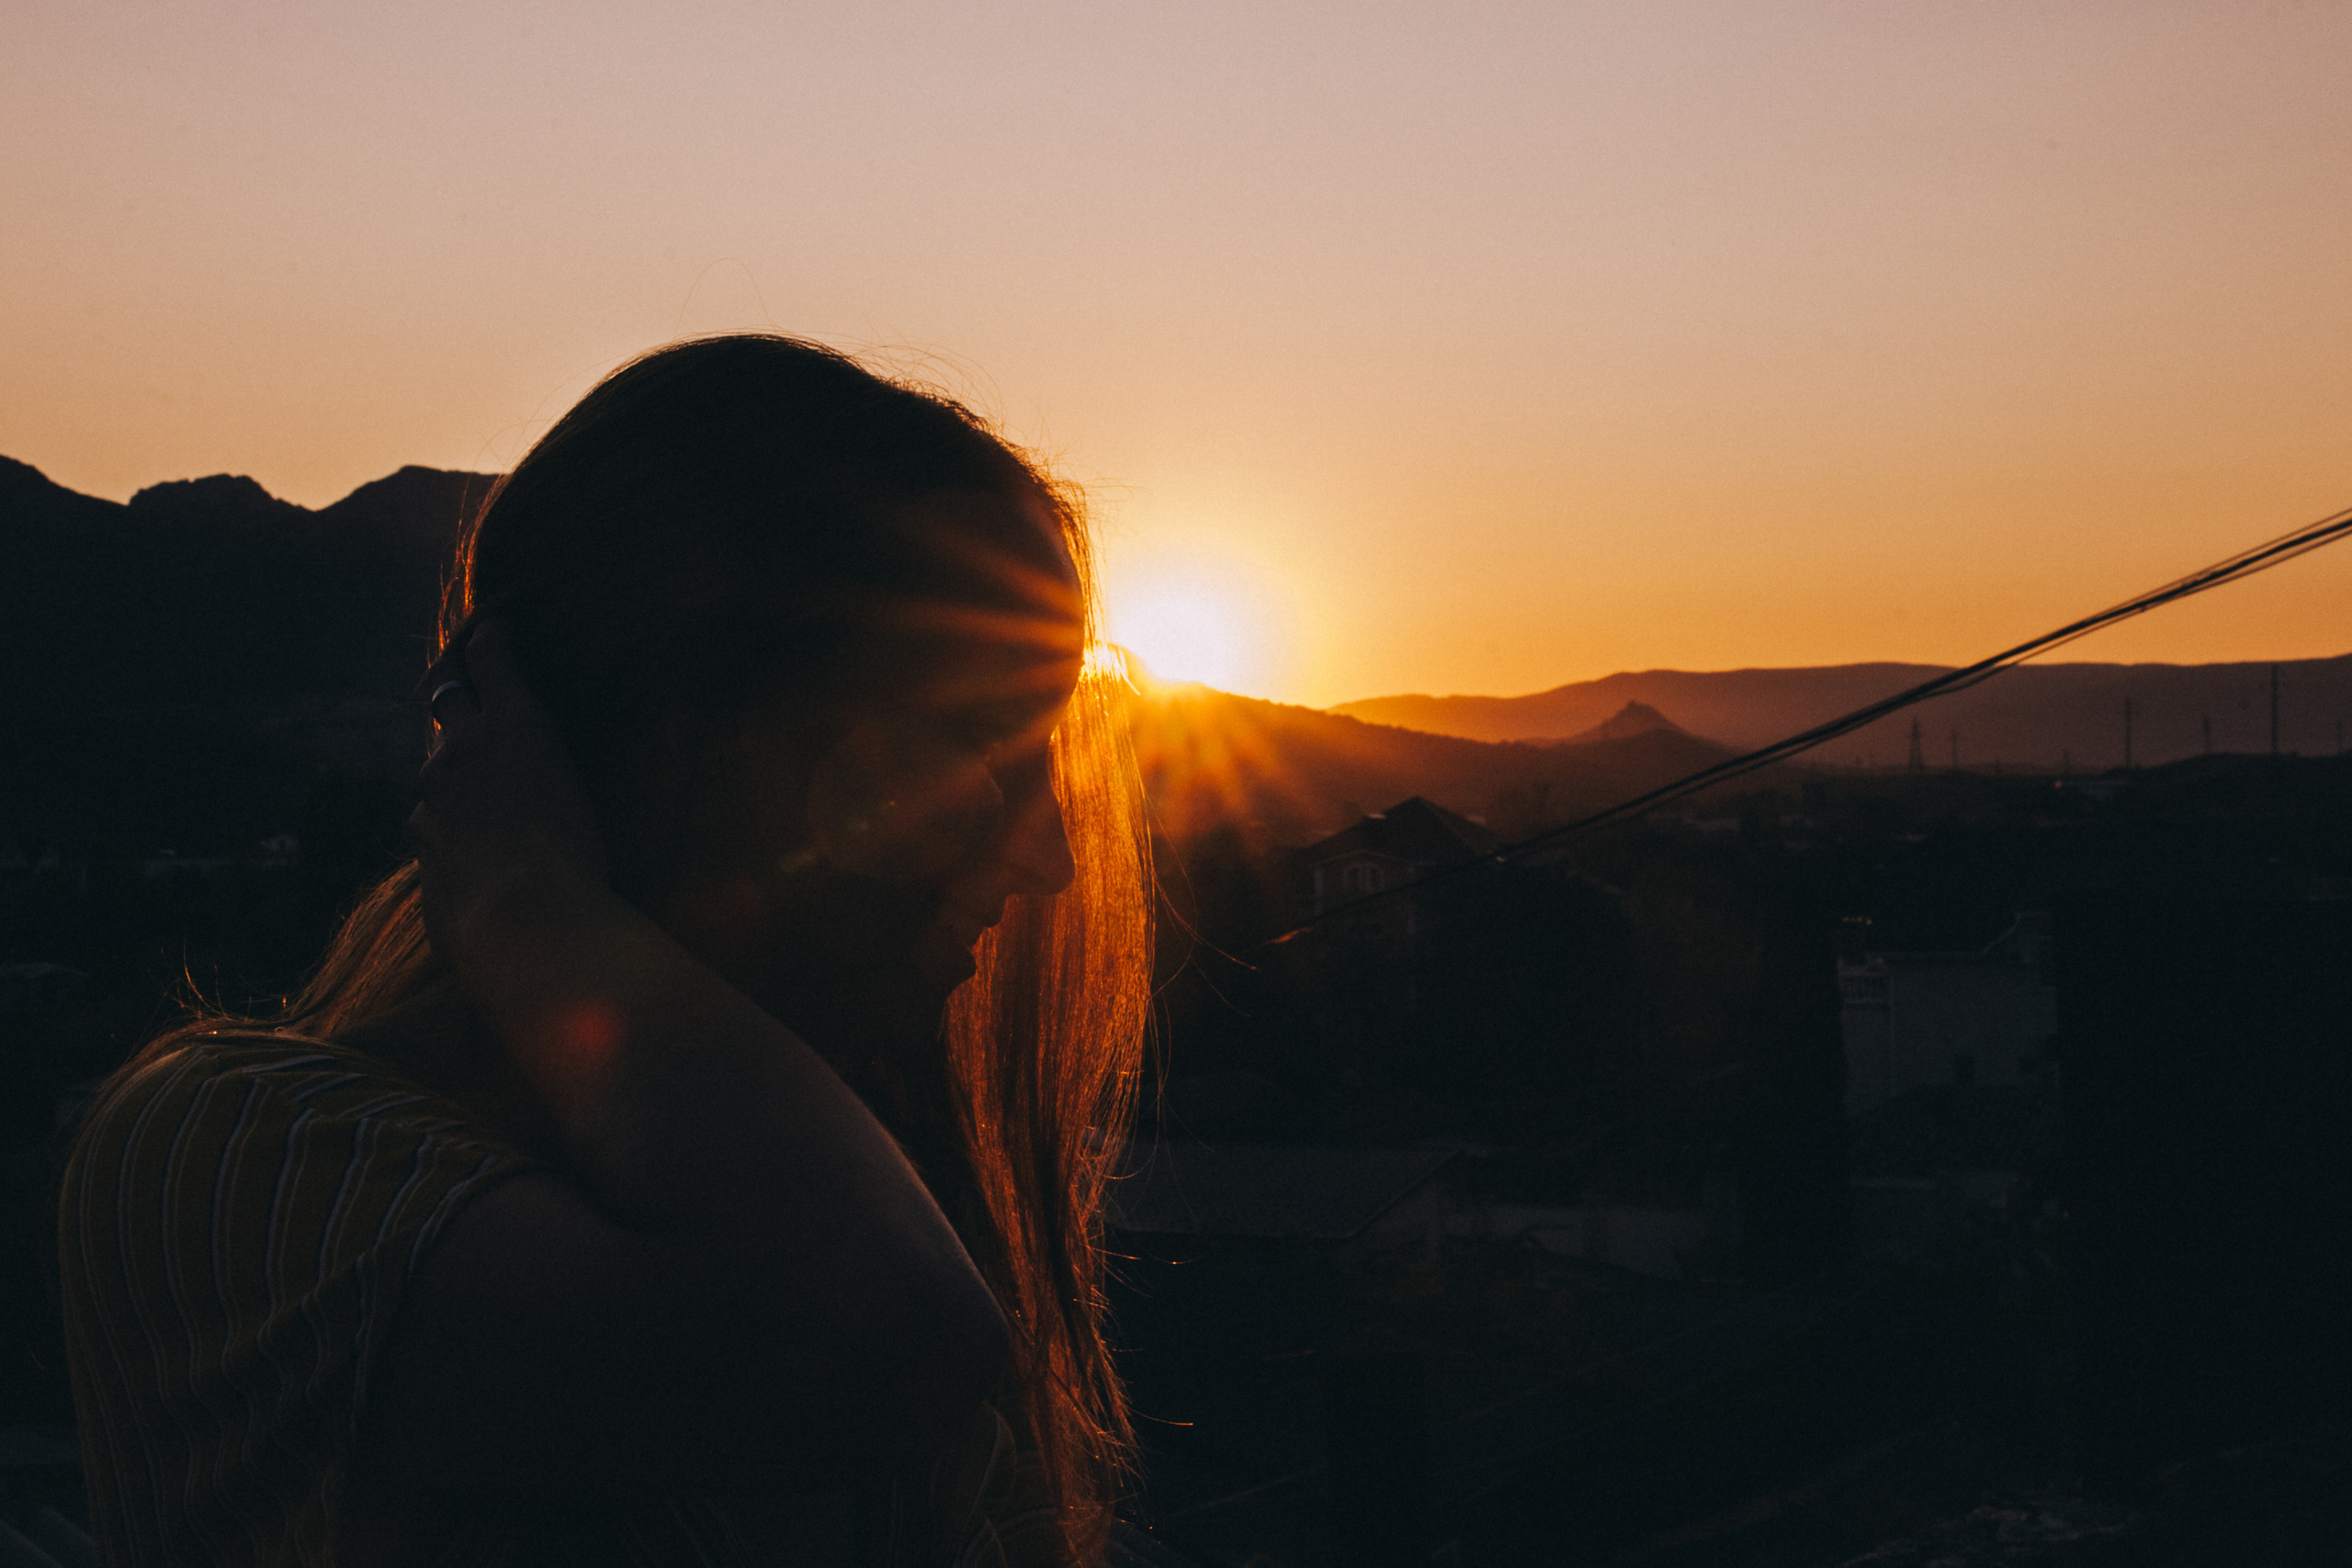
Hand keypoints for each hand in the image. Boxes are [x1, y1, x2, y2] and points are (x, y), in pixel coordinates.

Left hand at [410, 622, 610, 970]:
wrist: (525, 924)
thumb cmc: (579, 856)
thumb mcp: (593, 791)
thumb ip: (575, 762)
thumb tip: (637, 759)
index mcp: (511, 723)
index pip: (489, 658)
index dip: (490, 640)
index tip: (493, 630)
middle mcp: (461, 749)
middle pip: (446, 697)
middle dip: (456, 687)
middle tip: (463, 686)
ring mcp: (434, 797)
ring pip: (432, 760)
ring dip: (449, 760)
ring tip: (468, 772)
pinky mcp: (423, 842)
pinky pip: (425, 815)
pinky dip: (439, 814)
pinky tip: (455, 831)